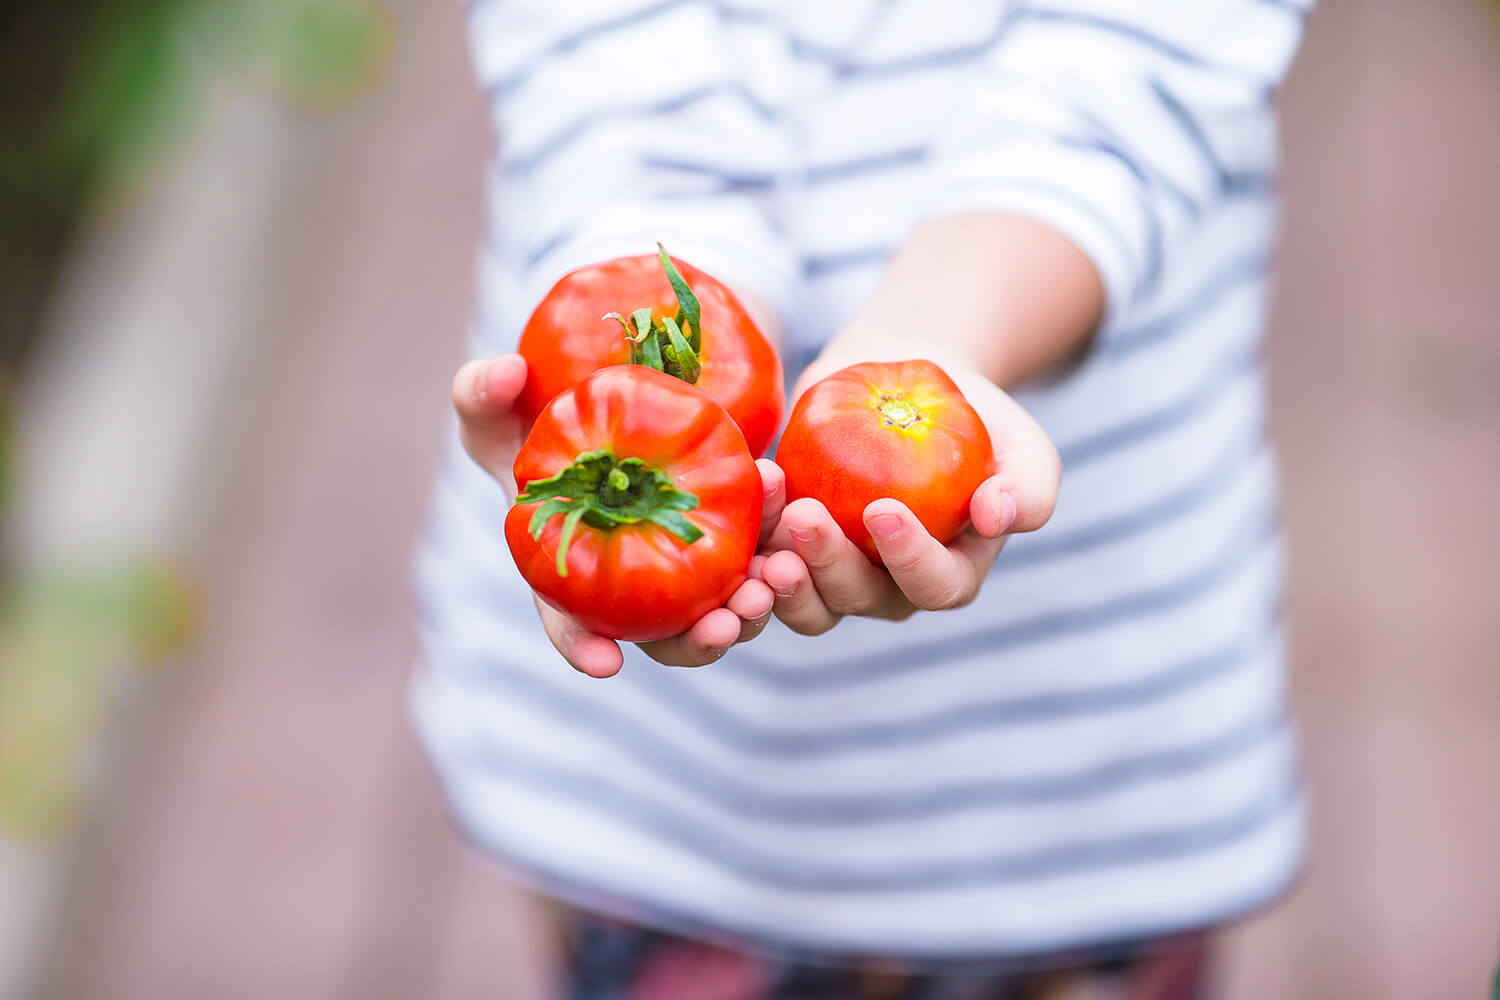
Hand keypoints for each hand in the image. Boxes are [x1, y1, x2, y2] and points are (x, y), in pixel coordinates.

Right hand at [453, 354, 783, 675]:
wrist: (625, 378)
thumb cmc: (545, 408)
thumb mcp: (500, 399)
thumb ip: (480, 394)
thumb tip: (503, 372)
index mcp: (568, 569)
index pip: (567, 620)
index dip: (581, 645)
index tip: (607, 663)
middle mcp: (631, 580)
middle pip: (666, 635)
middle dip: (697, 641)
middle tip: (726, 622)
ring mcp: (688, 561)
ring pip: (726, 606)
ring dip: (754, 604)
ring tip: (774, 580)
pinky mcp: (735, 531)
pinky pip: (765, 553)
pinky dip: (784, 544)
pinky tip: (797, 519)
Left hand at [757, 363, 1058, 634]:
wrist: (908, 379)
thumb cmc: (976, 418)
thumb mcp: (1022, 445)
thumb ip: (1029, 488)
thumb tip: (997, 515)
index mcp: (950, 575)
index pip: (934, 586)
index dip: (910, 560)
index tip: (883, 510)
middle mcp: (889, 588)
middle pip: (857, 598)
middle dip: (828, 565)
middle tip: (804, 517)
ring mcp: (833, 572)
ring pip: (804, 598)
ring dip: (782, 573)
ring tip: (772, 524)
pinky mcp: (788, 544)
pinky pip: (764, 559)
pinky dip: (754, 537)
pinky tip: (754, 495)